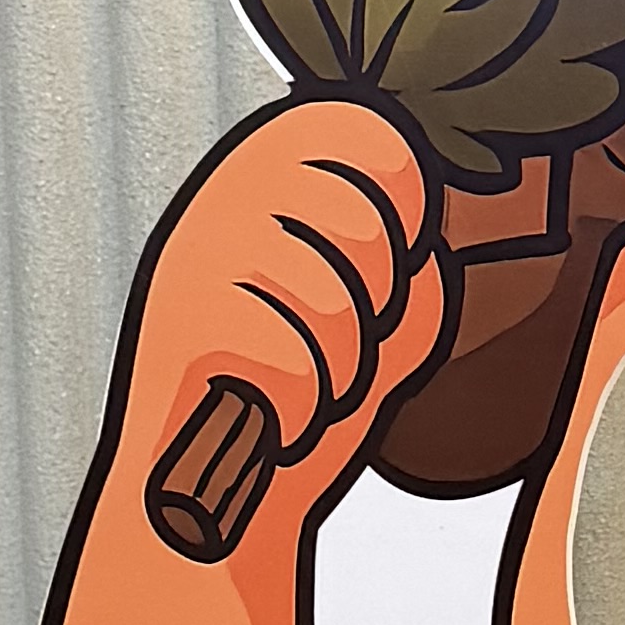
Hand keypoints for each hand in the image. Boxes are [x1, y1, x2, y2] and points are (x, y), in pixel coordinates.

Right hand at [126, 101, 447, 518]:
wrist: (209, 490)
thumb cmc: (294, 388)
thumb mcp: (370, 308)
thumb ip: (408, 255)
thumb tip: (438, 233)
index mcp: (269, 175)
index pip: (364, 133)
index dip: (403, 203)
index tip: (394, 256)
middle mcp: (225, 201)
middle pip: (361, 226)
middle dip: (374, 303)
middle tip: (338, 338)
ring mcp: (199, 262)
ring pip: (334, 303)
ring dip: (343, 366)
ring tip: (308, 379)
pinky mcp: (185, 332)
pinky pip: (298, 365)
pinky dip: (306, 407)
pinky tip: (280, 414)